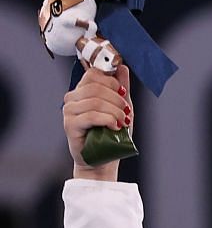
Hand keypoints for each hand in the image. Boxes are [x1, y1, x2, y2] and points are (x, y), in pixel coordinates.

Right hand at [63, 64, 132, 180]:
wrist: (103, 160)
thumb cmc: (110, 136)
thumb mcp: (120, 108)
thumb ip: (120, 88)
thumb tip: (122, 67)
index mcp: (83, 91)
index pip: (94, 74)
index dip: (112, 82)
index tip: (123, 94)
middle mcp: (73, 98)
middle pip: (96, 87)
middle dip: (117, 100)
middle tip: (126, 113)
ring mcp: (69, 111)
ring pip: (95, 101)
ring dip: (115, 112)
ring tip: (122, 122)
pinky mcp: (70, 125)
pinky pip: (91, 116)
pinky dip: (108, 120)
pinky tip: (114, 127)